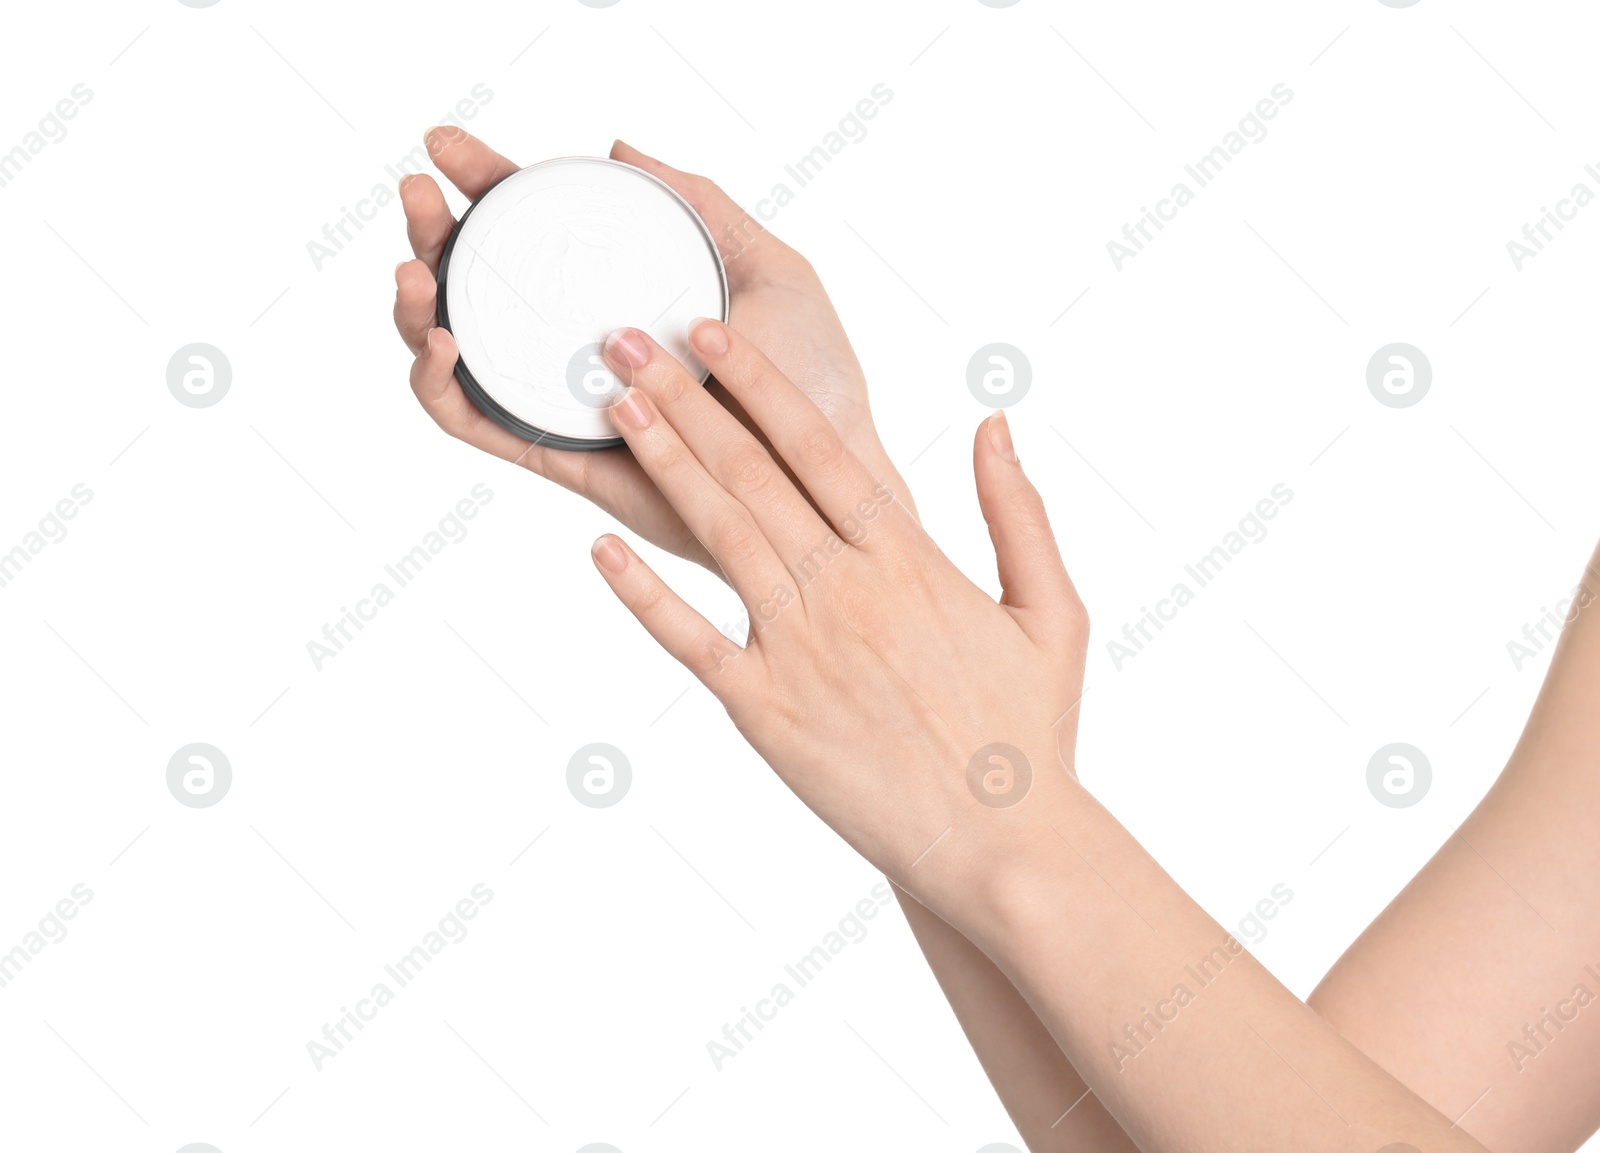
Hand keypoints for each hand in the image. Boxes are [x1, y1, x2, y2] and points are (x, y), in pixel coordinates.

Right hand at [393, 128, 912, 571]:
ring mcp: (565, 401)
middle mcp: (582, 346)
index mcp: (624, 294)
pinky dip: (440, 386)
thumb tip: (620, 150)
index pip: (538, 231)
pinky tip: (446, 344)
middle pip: (480, 284)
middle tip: (420, 195)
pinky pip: (477, 424)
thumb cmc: (813, 382)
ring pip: (459, 352)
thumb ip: (704, 205)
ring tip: (415, 270)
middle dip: (433, 234)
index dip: (488, 185)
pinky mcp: (560, 457)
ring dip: (417, 307)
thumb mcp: (771, 269)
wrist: (825, 479)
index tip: (449, 145)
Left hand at [585, 318, 1088, 917]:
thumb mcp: (1052, 611)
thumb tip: (995, 427)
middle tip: (627, 342)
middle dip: (685, 400)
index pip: (818, 446)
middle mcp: (844, 589)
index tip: (710, 332)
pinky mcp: (764, 711)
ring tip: (616, 406)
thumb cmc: (1031, 731)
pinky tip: (599, 549)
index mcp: (907, 558)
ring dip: (661, 464)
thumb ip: (1017, 513)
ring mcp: (797, 648)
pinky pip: (689, 641)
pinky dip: (640, 594)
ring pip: (716, 534)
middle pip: (750, 473)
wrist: (1003, 843)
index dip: (757, 383)